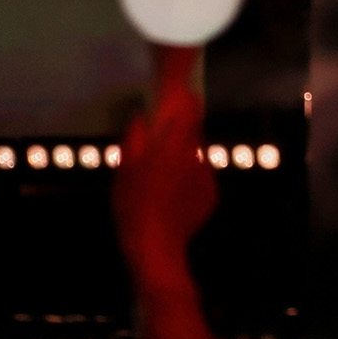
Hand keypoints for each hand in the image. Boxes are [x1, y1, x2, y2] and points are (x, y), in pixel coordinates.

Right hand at [113, 73, 216, 295]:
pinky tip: (174, 192)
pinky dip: (190, 178)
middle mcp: (195, 158)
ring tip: (166, 173)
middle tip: (169, 137)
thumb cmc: (134, 206)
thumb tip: (139, 116)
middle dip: (185, 129)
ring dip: (186, 156)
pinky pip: (201, 176)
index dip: (187, 102)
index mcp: (173, 148)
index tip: (185, 93)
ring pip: (197, 156)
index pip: (188, 114)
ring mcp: (207, 176)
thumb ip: (134, 139)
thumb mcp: (124, 171)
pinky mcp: (212, 193)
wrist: (156, 245)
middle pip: (195, 133)